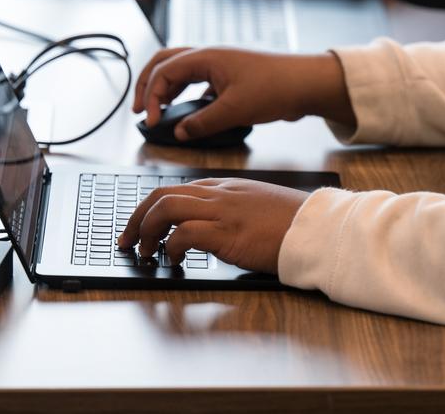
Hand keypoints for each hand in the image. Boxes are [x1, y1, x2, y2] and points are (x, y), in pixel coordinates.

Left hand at [117, 177, 307, 272]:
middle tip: (127, 240)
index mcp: (227, 186)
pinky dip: (171, 246)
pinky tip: (174, 258)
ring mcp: (223, 211)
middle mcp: (220, 194)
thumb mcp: (258, 206)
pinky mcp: (228, 233)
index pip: (177, 189)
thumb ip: (232, 210)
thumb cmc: (293, 222)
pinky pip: (185, 233)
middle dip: (136, 218)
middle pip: (162, 195)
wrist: (317, 227)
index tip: (140, 226)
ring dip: (145, 231)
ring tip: (144, 251)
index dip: (151, 208)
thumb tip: (209, 229)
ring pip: (166, 208)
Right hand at [133, 46, 354, 136]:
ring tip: (158, 110)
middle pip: (165, 62)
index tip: (151, 121)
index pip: (163, 72)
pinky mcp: (231, 77)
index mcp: (206, 57)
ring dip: (165, 88)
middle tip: (139, 109)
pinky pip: (199, 81)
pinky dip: (186, 93)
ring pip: (181, 71)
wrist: (307, 84)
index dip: (151, 96)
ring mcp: (220, 65)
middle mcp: (210, 57)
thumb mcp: (235, 110)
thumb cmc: (275, 88)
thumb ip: (202, 123)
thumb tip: (179, 132)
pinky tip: (188, 110)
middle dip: (148, 84)